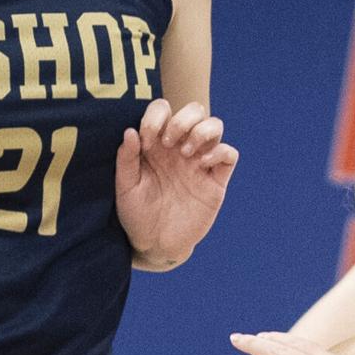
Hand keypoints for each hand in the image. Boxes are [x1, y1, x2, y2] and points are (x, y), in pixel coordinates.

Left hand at [116, 98, 238, 267]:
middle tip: (169, 143)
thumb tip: (131, 131)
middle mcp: (181, 149)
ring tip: (186, 152)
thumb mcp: (125, 187)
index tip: (147, 139)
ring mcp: (200, 164)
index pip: (164, 110)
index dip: (157, 115)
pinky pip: (229, 155)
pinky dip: (220, 152)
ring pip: (215, 126)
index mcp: (157, 144)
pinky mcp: (216, 182)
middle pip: (195, 111)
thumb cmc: (137, 215)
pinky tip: (203, 164)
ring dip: (202, 131)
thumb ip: (126, 159)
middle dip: (182, 119)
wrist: (156, 245)